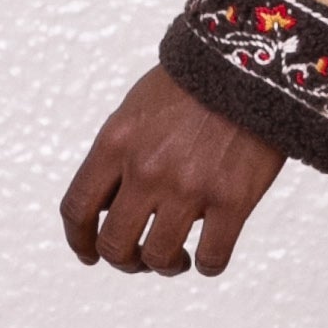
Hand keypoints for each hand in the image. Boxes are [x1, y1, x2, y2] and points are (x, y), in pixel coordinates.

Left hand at [62, 66, 285, 277]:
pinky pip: (212, 257)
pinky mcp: (233, 199)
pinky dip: (207, 265)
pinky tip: (208, 255)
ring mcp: (189, 187)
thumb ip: (117, 155)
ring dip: (164, 265)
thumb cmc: (194, 84)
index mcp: (116, 143)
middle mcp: (146, 169)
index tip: (88, 252)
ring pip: (159, 257)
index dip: (78, 240)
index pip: (76, 209)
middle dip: (122, 259)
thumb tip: (104, 206)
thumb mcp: (136, 109)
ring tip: (176, 258)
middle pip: (113, 244)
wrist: (251, 62)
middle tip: (138, 258)